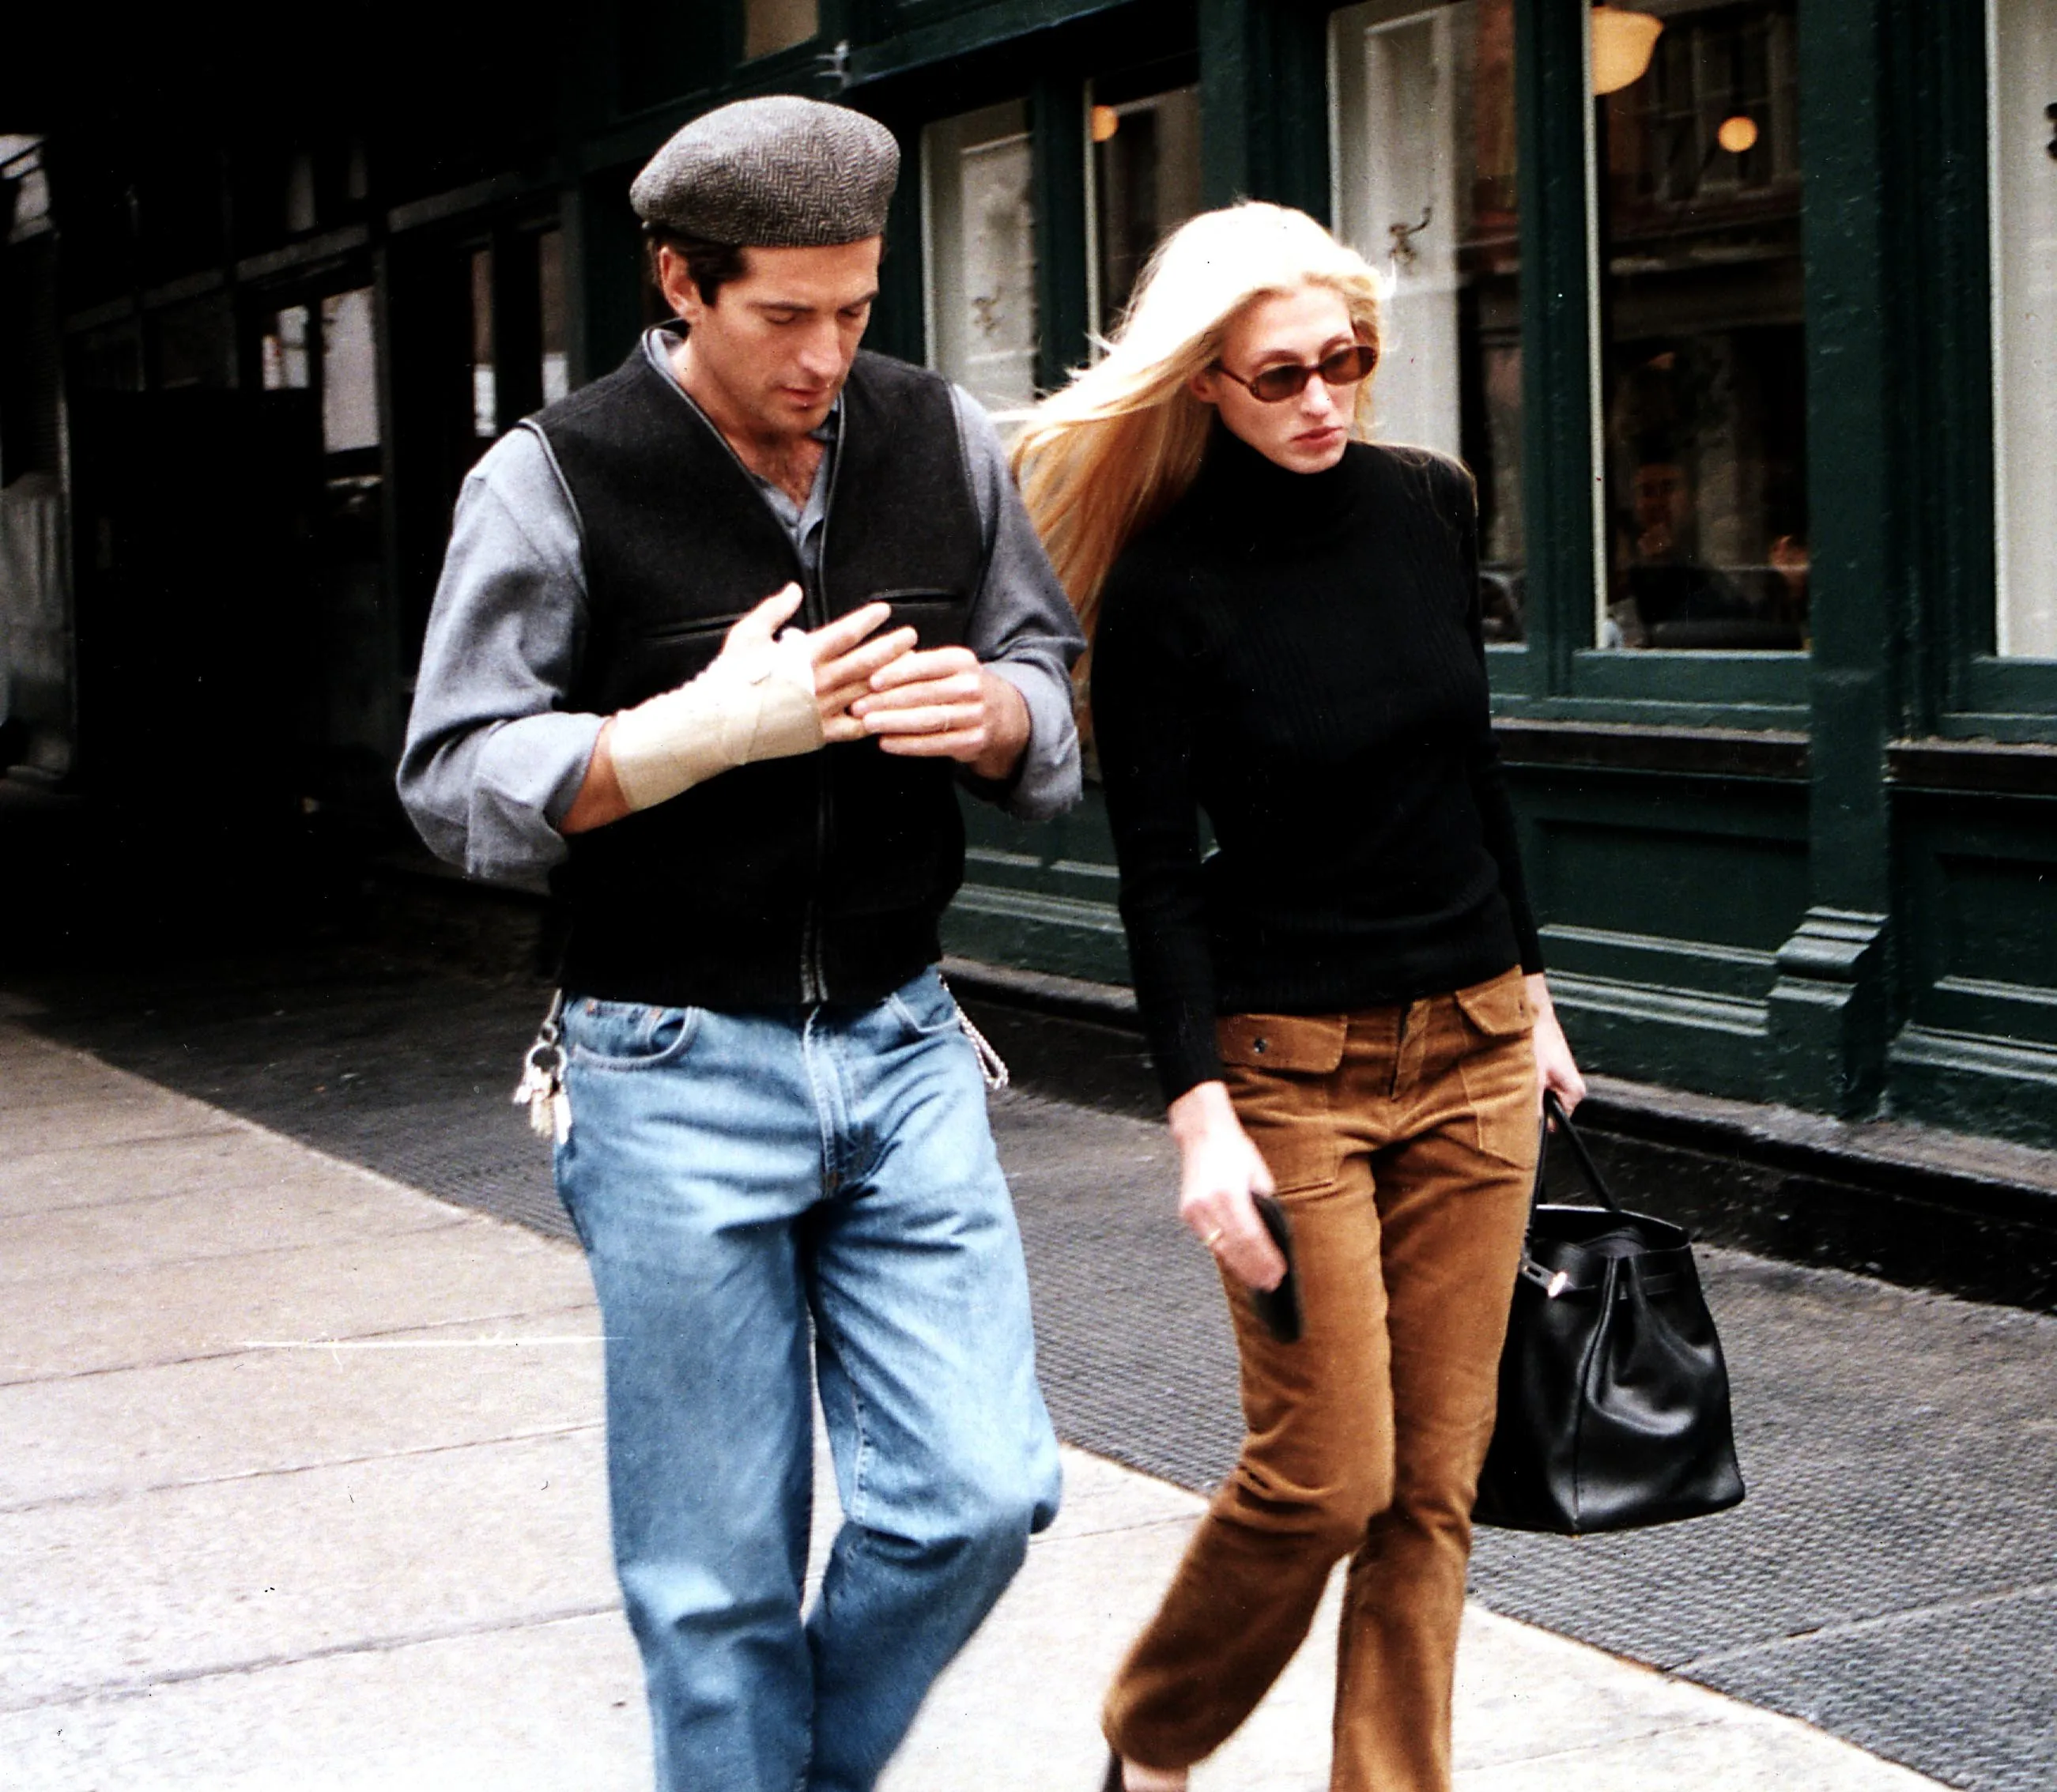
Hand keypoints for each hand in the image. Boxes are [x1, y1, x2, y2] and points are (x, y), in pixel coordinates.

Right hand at [724, 585, 915, 742]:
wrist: (717, 723)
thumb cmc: (729, 677)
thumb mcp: (747, 634)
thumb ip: (774, 610)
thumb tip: (795, 590)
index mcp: (801, 657)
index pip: (843, 634)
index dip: (866, 621)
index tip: (885, 610)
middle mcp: (816, 683)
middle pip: (863, 663)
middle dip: (890, 648)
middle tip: (911, 636)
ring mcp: (820, 711)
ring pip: (865, 692)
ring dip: (890, 679)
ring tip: (911, 667)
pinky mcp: (819, 734)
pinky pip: (854, 727)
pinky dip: (874, 718)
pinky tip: (891, 710)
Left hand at [849, 648, 1031, 778]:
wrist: (1002, 714)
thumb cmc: (960, 687)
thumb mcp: (946, 667)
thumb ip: (914, 665)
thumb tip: (874, 667)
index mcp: (962, 661)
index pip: (927, 665)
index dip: (898, 673)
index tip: (871, 680)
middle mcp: (972, 687)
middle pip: (924, 694)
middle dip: (887, 701)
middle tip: (858, 706)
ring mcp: (975, 716)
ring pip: (928, 720)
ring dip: (894, 723)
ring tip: (868, 724)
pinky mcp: (973, 741)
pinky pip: (936, 744)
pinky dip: (908, 745)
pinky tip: (887, 742)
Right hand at [1167, 1081, 1287, 1291]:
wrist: (1203, 1135)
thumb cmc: (1235, 1151)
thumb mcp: (1259, 1176)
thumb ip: (1263, 1207)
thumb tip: (1272, 1239)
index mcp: (1230, 1193)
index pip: (1251, 1237)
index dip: (1265, 1260)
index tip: (1278, 1273)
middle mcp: (1208, 1204)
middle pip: (1235, 1249)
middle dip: (1254, 1269)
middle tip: (1270, 1283)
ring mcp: (1194, 1210)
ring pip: (1219, 1249)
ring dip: (1240, 1267)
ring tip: (1257, 1279)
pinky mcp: (1186, 1213)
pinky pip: (1209, 1240)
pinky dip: (1225, 1253)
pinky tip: (1238, 1262)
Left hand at [1527, 973, 1585, 1119]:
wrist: (1532, 1011)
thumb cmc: (1537, 1039)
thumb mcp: (1532, 1079)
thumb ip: (1533, 1106)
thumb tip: (1527, 1126)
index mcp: (1574, 1093)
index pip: (1556, 1123)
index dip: (1536, 1123)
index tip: (1520, 1119)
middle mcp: (1570, 1086)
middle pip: (1546, 1109)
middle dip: (1529, 1105)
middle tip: (1515, 1094)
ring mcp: (1560, 1077)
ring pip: (1539, 1095)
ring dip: (1525, 1090)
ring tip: (1517, 1076)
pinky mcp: (1550, 1068)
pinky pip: (1536, 1083)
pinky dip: (1525, 1079)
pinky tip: (1518, 1068)